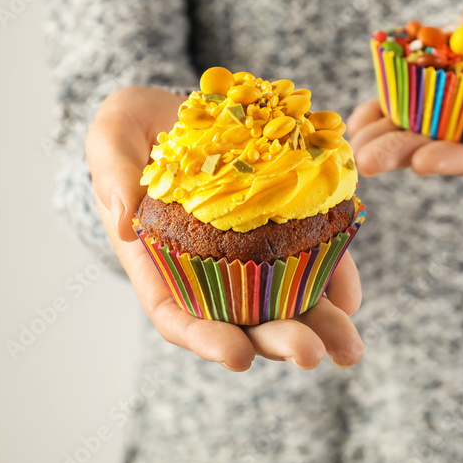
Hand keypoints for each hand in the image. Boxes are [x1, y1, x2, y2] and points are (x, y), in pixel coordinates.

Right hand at [86, 86, 363, 370]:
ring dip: (318, 325)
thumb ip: (111, 173)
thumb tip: (127, 222)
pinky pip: (313, 253)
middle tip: (312, 354)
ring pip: (284, 297)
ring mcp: (250, 246)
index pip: (179, 313)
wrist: (176, 106)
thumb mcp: (111, 134)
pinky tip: (351, 295)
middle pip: (242, 316)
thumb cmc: (133, 126)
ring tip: (348, 347)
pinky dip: (335, 275)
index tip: (239, 356)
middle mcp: (207, 264)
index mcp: (159, 258)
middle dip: (277, 340)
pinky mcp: (285, 220)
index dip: (207, 338)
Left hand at [348, 0, 462, 177]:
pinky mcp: (437, 94)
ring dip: (381, 138)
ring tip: (351, 143)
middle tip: (366, 160)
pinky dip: (379, 110)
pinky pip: (404, 106)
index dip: (455, 160)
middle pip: (441, 149)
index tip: (422, 162)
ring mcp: (457, 115)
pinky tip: (356, 120)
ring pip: (415, 132)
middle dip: (401, 154)